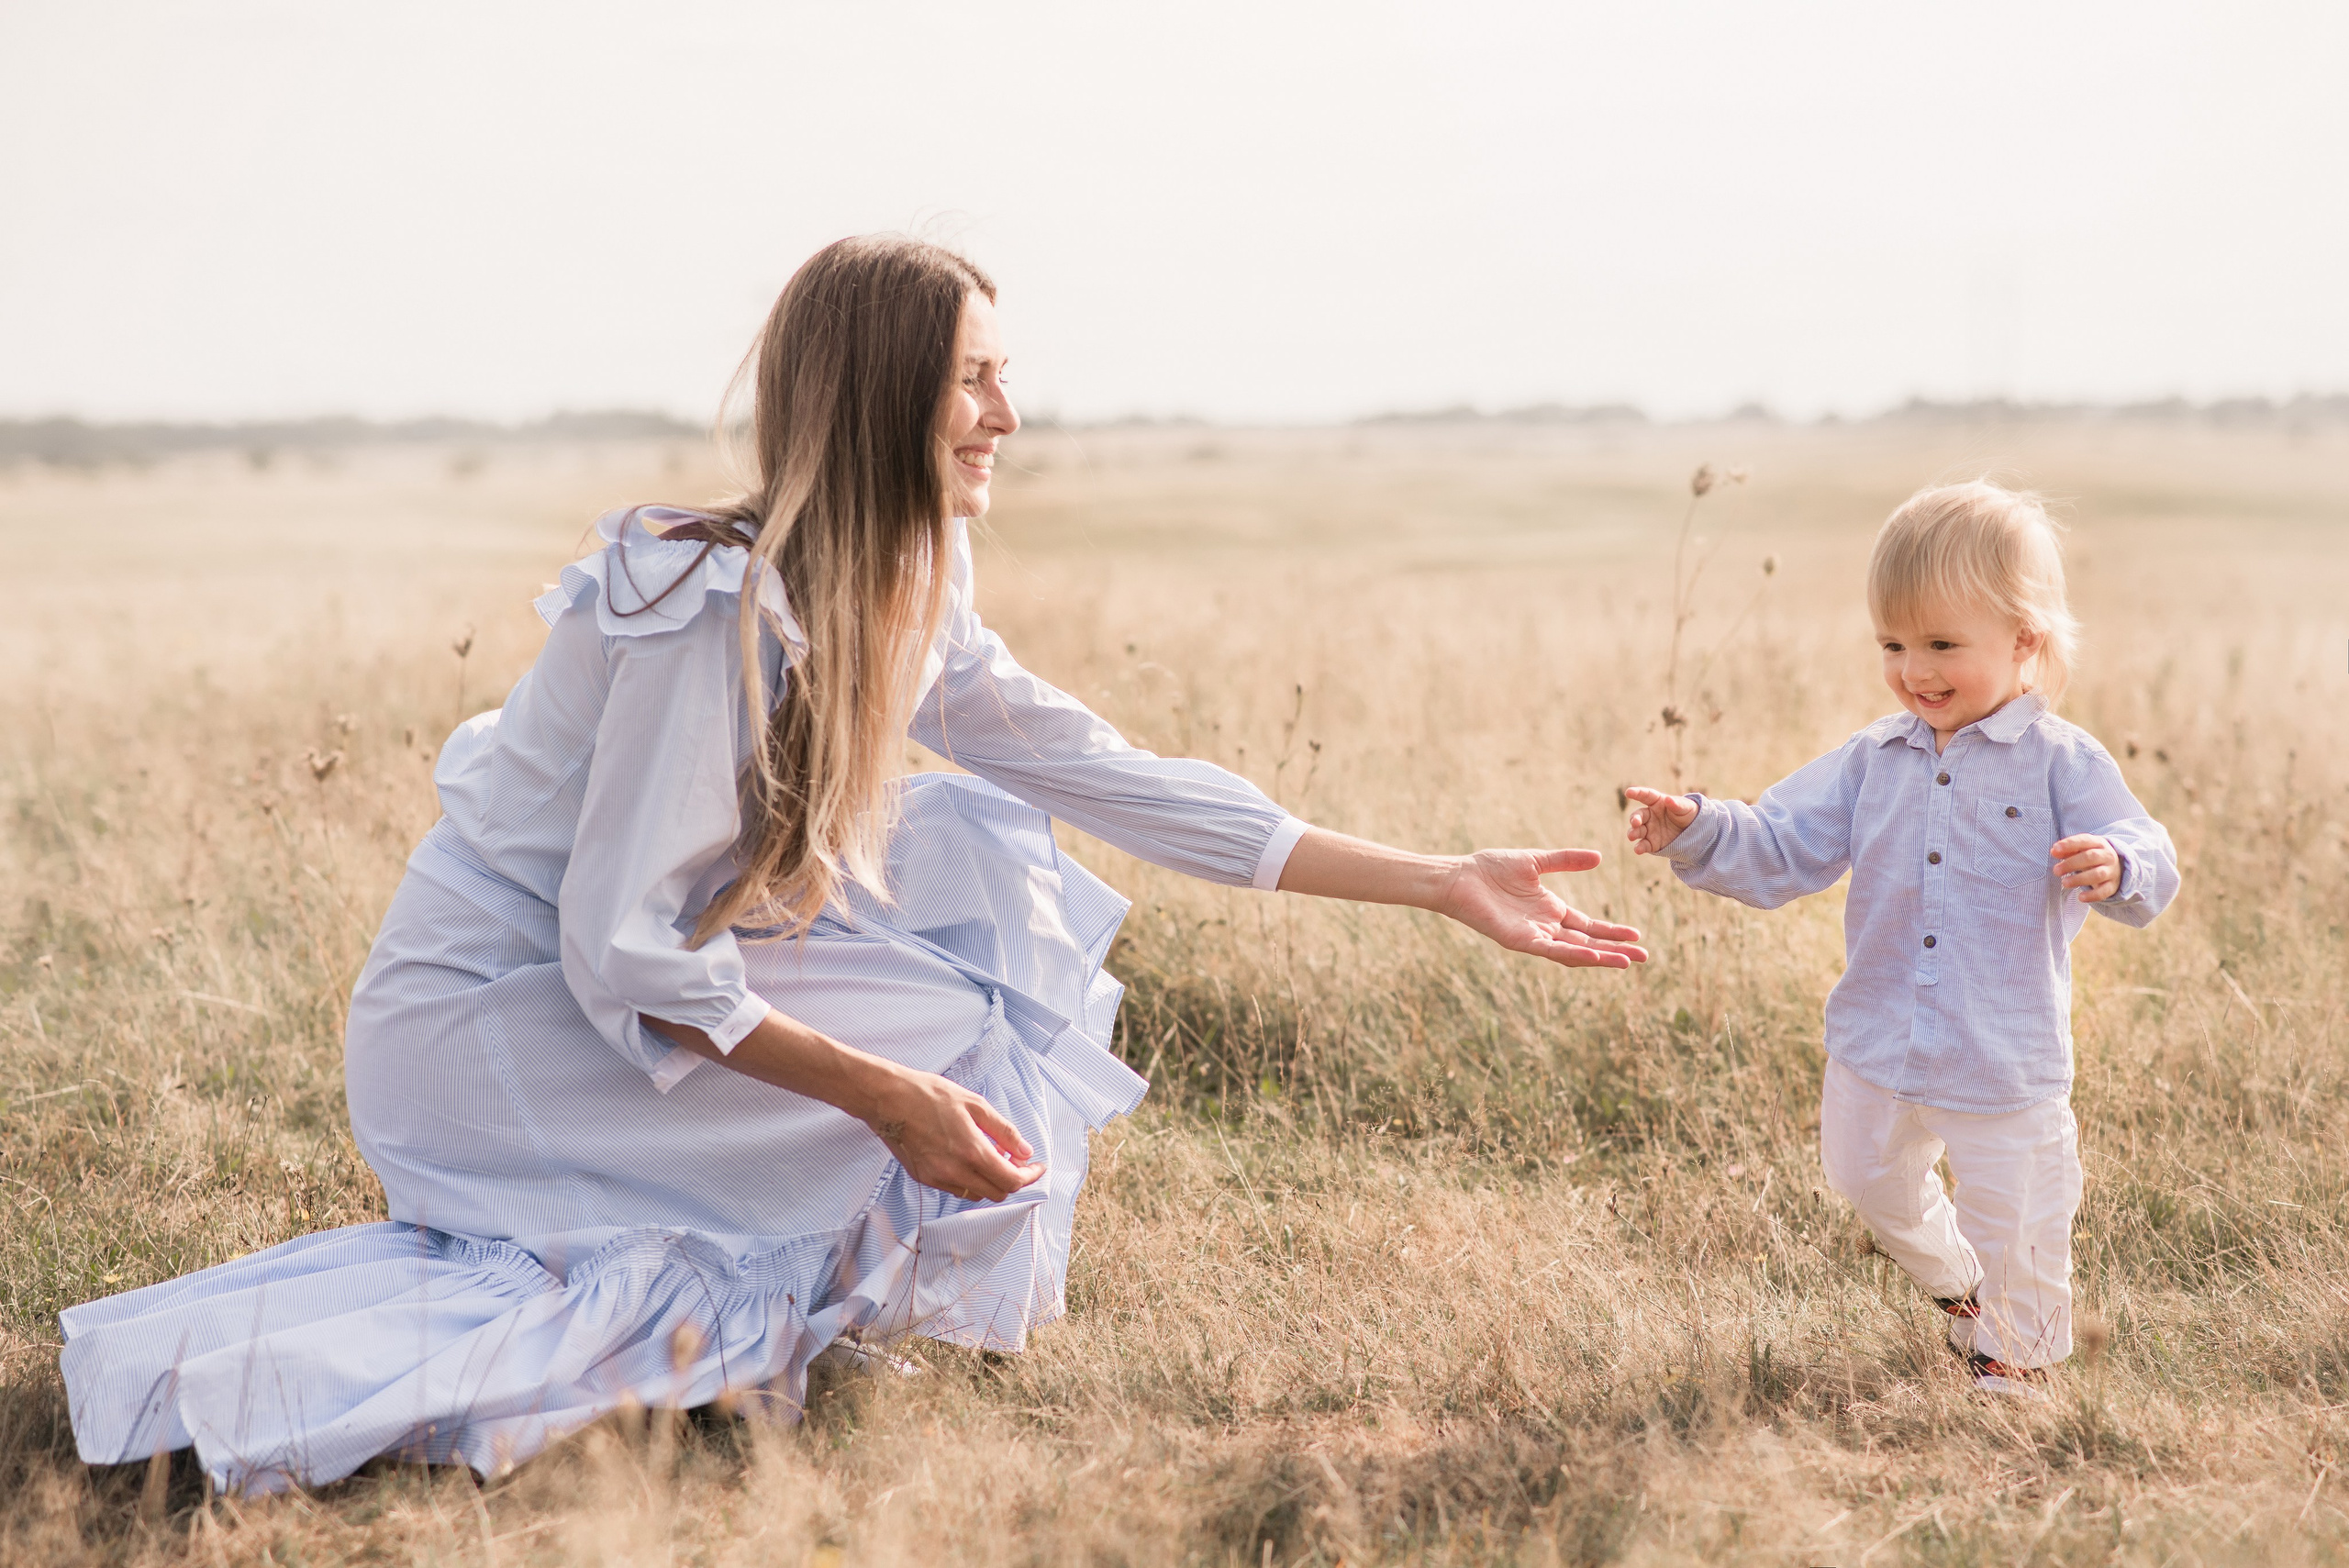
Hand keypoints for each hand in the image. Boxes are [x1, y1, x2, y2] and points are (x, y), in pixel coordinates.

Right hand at [865, 1067, 1045, 1202]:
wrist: (888, 1100)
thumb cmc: (930, 1095)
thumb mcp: (975, 1105)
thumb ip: (1004, 1131)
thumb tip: (1026, 1151)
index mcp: (971, 1151)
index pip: (1011, 1180)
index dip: (1030, 1177)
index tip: (1037, 1167)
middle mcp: (955, 1171)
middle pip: (997, 1193)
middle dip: (1013, 1180)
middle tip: (1015, 1159)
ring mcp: (937, 1178)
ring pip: (977, 1194)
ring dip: (991, 1181)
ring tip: (991, 1156)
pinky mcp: (924, 1179)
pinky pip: (957, 1189)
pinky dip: (970, 1180)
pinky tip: (968, 1158)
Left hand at [1431, 848, 1647, 968]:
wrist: (1460, 876)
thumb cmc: (1490, 868)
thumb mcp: (1536, 860)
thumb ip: (1566, 860)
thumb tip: (1598, 857)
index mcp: (1550, 909)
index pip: (1588, 926)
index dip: (1612, 932)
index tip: (1637, 935)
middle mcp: (1545, 926)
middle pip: (1588, 943)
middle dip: (1615, 950)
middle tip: (1644, 958)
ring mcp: (1533, 936)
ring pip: (1573, 951)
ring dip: (1600, 957)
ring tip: (1626, 962)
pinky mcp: (1519, 940)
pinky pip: (1550, 950)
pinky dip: (1572, 954)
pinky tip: (1593, 956)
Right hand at [1623, 786, 1698, 855]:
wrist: (1695, 832)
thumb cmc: (1688, 814)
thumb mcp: (1686, 807)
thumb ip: (1677, 804)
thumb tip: (1668, 799)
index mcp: (1657, 802)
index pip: (1645, 796)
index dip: (1636, 793)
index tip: (1628, 792)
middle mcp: (1650, 816)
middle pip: (1638, 815)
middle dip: (1634, 819)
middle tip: (1635, 822)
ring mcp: (1649, 830)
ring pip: (1637, 831)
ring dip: (1633, 833)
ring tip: (1632, 836)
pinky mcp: (1652, 843)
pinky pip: (1643, 845)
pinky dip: (1639, 848)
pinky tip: (1638, 850)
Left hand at [2052, 834, 2121, 902]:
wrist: (2116, 867)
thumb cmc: (2092, 857)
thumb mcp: (2081, 849)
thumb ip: (2067, 850)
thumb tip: (2054, 852)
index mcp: (2098, 843)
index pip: (2084, 841)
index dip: (2069, 844)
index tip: (2055, 850)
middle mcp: (2107, 856)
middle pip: (2090, 857)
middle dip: (2071, 864)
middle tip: (2056, 870)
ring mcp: (2111, 871)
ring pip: (2097, 874)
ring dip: (2080, 879)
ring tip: (2065, 883)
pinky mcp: (2112, 886)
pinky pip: (2104, 891)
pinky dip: (2093, 895)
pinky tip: (2081, 898)